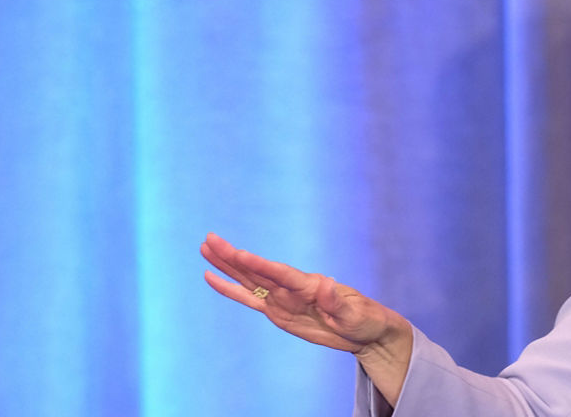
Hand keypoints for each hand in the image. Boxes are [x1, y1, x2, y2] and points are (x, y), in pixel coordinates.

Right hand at [201, 233, 412, 403]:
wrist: (365, 331)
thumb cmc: (364, 320)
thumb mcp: (355, 314)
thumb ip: (336, 301)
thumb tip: (326, 282)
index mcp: (310, 286)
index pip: (280, 274)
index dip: (258, 265)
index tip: (238, 253)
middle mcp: (292, 288)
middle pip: (257, 271)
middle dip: (232, 257)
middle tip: (209, 238)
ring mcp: (282, 299)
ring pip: (248, 280)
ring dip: (227, 266)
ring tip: (205, 248)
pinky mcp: (277, 312)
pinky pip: (248, 300)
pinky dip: (230, 290)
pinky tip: (211, 277)